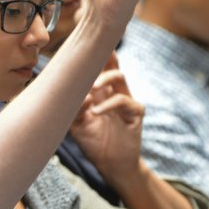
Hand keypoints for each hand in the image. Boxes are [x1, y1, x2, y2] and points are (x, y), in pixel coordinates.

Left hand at [70, 54, 143, 183]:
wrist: (111, 164)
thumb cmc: (92, 141)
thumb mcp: (76, 124)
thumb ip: (73, 108)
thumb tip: (73, 93)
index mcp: (98, 91)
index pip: (96, 67)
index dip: (90, 54)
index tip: (78, 43)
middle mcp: (112, 91)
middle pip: (111, 64)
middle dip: (103, 54)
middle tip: (90, 51)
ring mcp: (126, 99)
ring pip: (119, 77)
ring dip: (104, 78)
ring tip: (91, 88)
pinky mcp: (135, 112)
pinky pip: (123, 101)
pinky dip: (108, 105)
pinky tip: (95, 112)